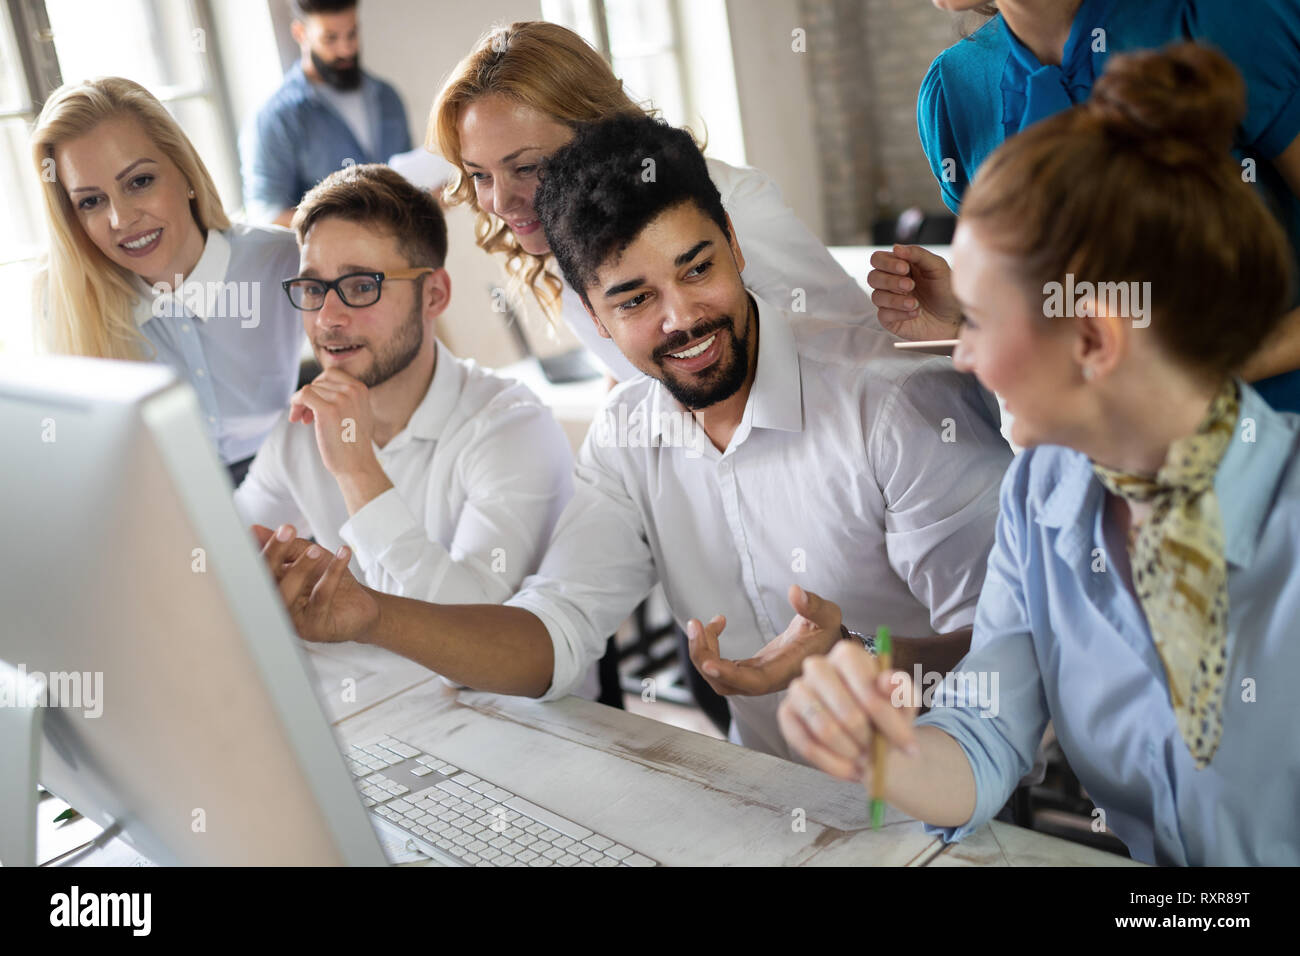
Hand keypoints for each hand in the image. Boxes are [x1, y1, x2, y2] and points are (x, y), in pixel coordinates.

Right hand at [253, 523, 377, 643]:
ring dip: (301, 568)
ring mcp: (293, 620)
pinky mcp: (315, 628)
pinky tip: (343, 554)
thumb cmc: (327, 580)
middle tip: (287, 530)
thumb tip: (253, 529)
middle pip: (267, 581)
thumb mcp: (308, 555)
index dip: (266, 547)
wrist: (360, 606)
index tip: (277, 527)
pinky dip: (331, 574)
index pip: (260, 567)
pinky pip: (320, 598)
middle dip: (275, 553)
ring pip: (288, 594)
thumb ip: (286, 545)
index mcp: (271, 588)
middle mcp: (276, 606)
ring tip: (315, 549)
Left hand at [289, 368, 379, 479]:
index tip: (315, 403)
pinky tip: (296, 418)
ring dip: (301, 404)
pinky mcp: (327, 410)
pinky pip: (303, 395)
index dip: (318, 386)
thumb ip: (345, 397)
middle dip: (309, 396)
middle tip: (306, 415)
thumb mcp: (357, 412)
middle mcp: (352, 390)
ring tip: (303, 420)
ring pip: (309, 389)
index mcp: (361, 389)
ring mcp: (341, 399)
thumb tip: (318, 388)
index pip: (331, 374)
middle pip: (319, 381)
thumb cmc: (353, 443)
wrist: (356, 464)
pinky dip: (295, 404)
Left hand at [686, 585, 843, 696]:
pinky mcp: (749, 669)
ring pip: (718, 677)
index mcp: (784, 671)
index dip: (729, 675)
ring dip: (702, 652)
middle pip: (724, 684)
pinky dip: (711, 647)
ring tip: (700, 623)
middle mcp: (766, 679)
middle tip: (694, 625)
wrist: (827, 645)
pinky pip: (721, 665)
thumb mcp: (827, 615)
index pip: (752, 682)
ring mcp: (755, 676)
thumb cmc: (828, 633)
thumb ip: (813, 605)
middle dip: (703, 657)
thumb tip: (795, 591)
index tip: (708, 662)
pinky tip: (718, 623)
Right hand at [778, 640, 918, 783]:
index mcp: (847, 654)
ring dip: (850, 753)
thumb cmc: (884, 713)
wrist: (867, 733)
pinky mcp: (786, 713)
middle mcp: (817, 665)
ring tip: (864, 760)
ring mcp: (797, 689)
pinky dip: (832, 764)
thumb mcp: (903, 703)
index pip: (867, 687)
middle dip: (868, 740)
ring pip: (824, 730)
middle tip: (878, 752)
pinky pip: (805, 744)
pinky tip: (850, 770)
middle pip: (846, 711)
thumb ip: (902, 692)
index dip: (888, 720)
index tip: (908, 747)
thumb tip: (888, 681)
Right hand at [867, 244, 961, 340]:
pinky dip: (899, 313)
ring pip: (876, 296)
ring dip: (896, 299)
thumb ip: (918, 254)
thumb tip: (896, 247)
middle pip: (872, 277)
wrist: (954, 318)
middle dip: (890, 280)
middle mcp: (890, 283)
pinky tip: (915, 313)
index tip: (905, 268)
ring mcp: (889, 302)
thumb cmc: (946, 290)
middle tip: (910, 285)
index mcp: (899, 267)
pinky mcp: (890, 319)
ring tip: (915, 303)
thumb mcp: (937, 267)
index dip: (887, 262)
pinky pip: (883, 315)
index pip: (878, 259)